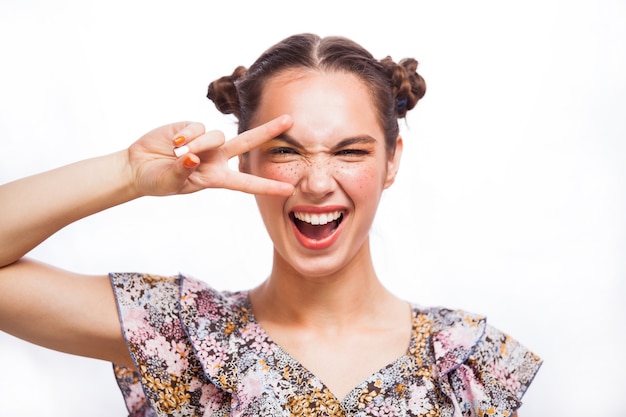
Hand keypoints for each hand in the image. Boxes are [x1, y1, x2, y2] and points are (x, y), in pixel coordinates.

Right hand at [128, 115, 294, 196]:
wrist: (137, 167)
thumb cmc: (156, 180)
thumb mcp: (170, 182)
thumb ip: (181, 171)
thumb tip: (191, 158)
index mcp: (217, 178)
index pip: (247, 183)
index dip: (267, 186)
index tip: (289, 189)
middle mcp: (216, 158)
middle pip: (248, 143)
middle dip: (268, 130)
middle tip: (290, 119)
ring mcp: (206, 142)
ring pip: (217, 135)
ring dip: (199, 144)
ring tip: (179, 152)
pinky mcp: (192, 127)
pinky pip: (198, 126)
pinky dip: (187, 134)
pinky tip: (174, 142)